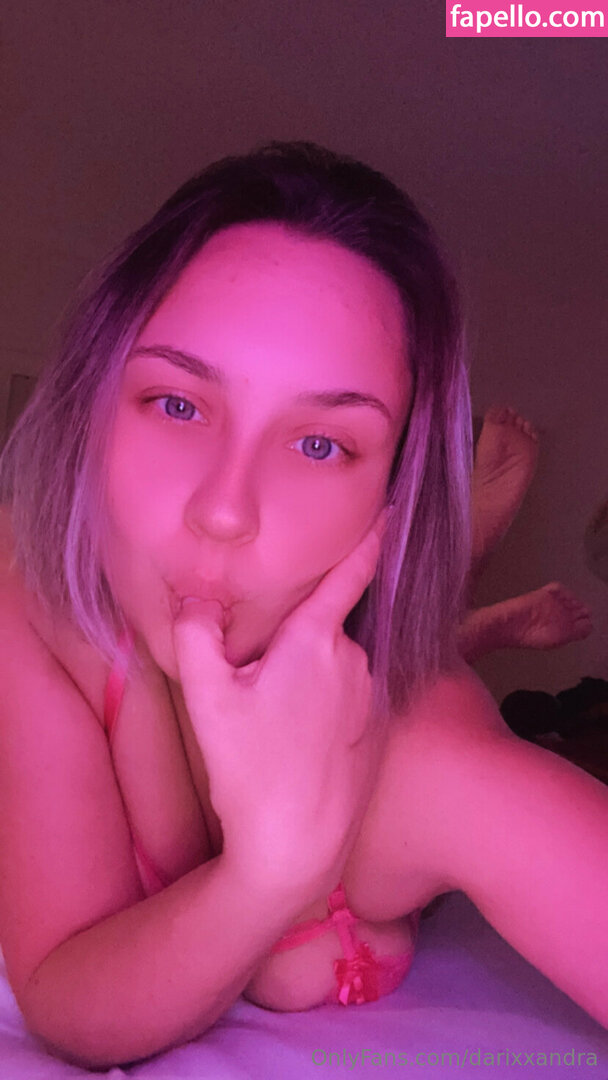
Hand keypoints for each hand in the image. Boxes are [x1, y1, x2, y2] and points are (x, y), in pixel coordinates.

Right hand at [172, 510, 389, 902]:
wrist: (297, 846)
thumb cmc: (250, 769)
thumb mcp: (207, 697)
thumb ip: (196, 634)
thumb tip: (197, 598)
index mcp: (316, 641)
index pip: (349, 575)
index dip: (369, 540)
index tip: (392, 509)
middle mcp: (354, 660)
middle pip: (319, 630)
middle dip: (291, 644)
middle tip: (254, 690)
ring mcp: (370, 697)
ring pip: (333, 666)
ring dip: (306, 679)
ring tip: (273, 728)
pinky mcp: (376, 731)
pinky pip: (347, 699)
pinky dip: (325, 707)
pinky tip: (298, 746)